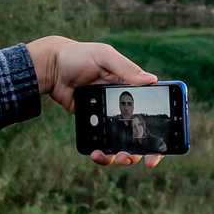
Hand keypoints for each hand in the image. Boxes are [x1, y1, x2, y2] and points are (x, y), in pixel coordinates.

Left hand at [24, 35, 163, 167]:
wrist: (51, 68)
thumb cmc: (79, 56)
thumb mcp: (103, 56)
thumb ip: (125, 68)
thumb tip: (151, 79)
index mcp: (133, 87)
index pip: (154, 110)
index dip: (162, 130)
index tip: (162, 146)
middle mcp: (125, 104)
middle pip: (140, 133)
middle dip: (141, 150)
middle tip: (132, 156)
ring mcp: (109, 116)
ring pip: (122, 142)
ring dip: (123, 155)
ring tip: (116, 158)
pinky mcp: (94, 123)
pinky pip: (102, 142)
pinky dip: (102, 152)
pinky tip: (96, 153)